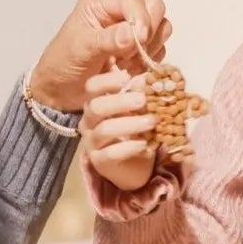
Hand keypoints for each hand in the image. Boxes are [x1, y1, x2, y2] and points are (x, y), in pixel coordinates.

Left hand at [30, 0, 170, 113]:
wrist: (60, 89)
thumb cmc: (63, 63)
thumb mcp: (81, 49)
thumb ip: (109, 39)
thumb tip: (136, 33)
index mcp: (101, 2)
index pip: (136, 2)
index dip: (142, 20)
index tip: (139, 42)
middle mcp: (119, 11)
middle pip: (155, 10)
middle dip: (148, 34)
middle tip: (129, 54)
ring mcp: (131, 29)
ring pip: (161, 29)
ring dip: (148, 50)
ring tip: (125, 64)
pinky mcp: (138, 48)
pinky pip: (158, 50)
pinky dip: (148, 62)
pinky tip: (128, 71)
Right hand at [82, 70, 157, 190]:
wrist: (133, 166)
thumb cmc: (134, 132)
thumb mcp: (139, 111)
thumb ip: (141, 95)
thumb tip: (148, 80)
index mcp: (97, 104)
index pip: (92, 87)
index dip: (107, 80)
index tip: (126, 77)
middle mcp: (89, 122)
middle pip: (96, 107)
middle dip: (120, 101)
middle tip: (143, 100)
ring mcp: (93, 142)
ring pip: (104, 129)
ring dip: (130, 124)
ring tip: (152, 122)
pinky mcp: (100, 161)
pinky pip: (111, 153)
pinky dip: (129, 147)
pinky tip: (144, 144)